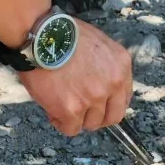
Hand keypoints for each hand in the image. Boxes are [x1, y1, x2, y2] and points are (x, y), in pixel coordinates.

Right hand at [18, 19, 132, 136]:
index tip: (98, 106)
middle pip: (111, 117)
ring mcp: (93, 98)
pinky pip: (71, 129)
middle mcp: (111, 84)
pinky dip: (61, 123)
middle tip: (81, 112)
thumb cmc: (62, 34)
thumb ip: (105, 66)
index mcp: (121, 66)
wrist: (40, 35)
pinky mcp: (72, 110)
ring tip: (61, 105)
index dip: (109, 105)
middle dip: (96, 117)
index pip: (123, 98)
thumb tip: (100, 86)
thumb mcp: (97, 44)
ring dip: (76, 119)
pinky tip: (52, 111)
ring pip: (90, 124)